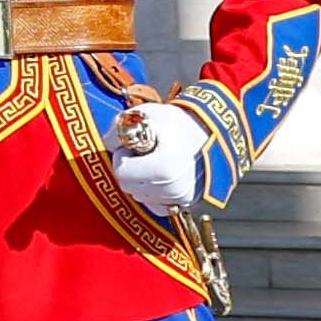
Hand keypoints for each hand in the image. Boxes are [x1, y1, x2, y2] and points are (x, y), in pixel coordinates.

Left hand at [108, 101, 216, 216]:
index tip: (135, 145)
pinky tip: (160, 176)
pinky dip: (154, 193)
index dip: (122, 156)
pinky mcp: (187, 202)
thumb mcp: (147, 115)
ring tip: (157, 161)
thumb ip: (120, 128)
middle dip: (130, 169)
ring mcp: (181, 197)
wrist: (213, 131)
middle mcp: (172, 188)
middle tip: (144, 153)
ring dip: (142, 181)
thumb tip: (107, 144)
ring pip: (141, 196)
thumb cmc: (179, 121)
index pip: (121, 173)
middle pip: (129, 186)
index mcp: (162, 168)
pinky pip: (157, 205)